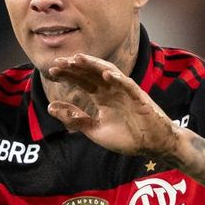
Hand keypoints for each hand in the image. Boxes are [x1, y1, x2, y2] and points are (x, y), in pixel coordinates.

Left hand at [46, 54, 180, 157]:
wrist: (154, 146)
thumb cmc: (127, 138)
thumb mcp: (94, 129)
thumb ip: (74, 118)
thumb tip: (50, 107)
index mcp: (102, 97)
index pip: (82, 81)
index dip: (68, 75)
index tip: (52, 71)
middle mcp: (112, 91)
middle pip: (91, 74)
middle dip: (75, 66)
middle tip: (58, 61)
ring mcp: (126, 93)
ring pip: (109, 73)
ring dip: (94, 65)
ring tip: (78, 58)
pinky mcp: (140, 99)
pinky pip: (128, 86)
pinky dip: (118, 79)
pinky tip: (105, 74)